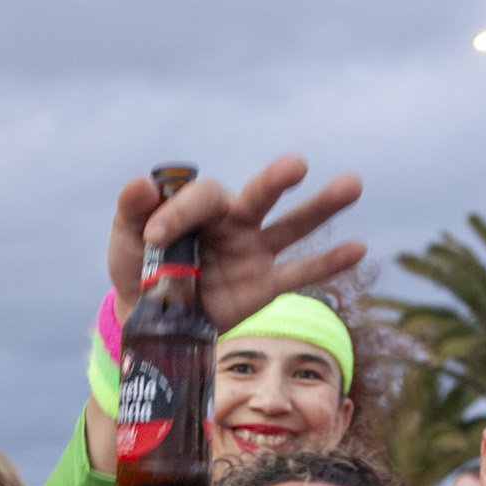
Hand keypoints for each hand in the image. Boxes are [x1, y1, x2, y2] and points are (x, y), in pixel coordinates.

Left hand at [106, 155, 364, 329]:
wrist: (152, 319)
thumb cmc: (140, 268)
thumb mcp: (126, 241)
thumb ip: (131, 211)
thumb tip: (141, 181)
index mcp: (201, 208)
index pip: (202, 198)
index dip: (180, 212)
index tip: (154, 235)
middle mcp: (235, 222)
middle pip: (260, 196)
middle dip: (276, 181)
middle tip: (296, 165)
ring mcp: (254, 252)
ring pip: (291, 227)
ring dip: (321, 207)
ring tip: (352, 184)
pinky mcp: (265, 286)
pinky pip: (299, 273)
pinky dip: (328, 263)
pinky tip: (360, 248)